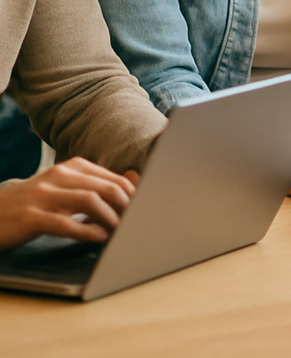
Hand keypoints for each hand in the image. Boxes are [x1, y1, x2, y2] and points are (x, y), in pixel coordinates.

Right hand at [0, 157, 137, 251]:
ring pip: (89, 201)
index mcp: (72, 167)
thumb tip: (135, 177)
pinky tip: (99, 238)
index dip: (133, 196)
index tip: (145, 210)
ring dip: (111, 218)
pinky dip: (86, 231)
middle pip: (106, 187)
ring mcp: (44, 195)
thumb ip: (98, 184)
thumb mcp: (66, 189)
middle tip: (137, 223)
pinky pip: (64, 223)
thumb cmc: (34, 204)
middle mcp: (60, 176)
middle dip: (127, 207)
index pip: (114, 179)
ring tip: (121, 232)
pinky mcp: (30, 217)